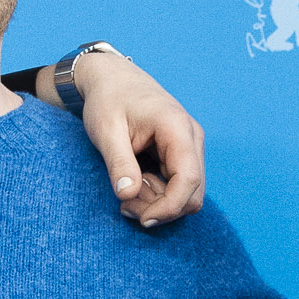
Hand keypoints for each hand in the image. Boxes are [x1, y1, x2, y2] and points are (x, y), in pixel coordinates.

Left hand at [61, 48, 204, 225]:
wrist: (112, 78)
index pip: (189, 179)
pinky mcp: (182, 153)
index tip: (143, 220)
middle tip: (125, 205)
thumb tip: (128, 195)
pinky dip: (158, 194)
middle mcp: (191, 137)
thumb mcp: (105, 130)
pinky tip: (136, 182)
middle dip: (161, 208)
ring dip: (158, 203)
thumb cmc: (108, 99)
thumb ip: (118, 162)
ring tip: (127, 188)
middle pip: (193, 192)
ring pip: (188, 193)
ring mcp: (189, 145)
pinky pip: (179, 185)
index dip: (169, 207)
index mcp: (176, 127)